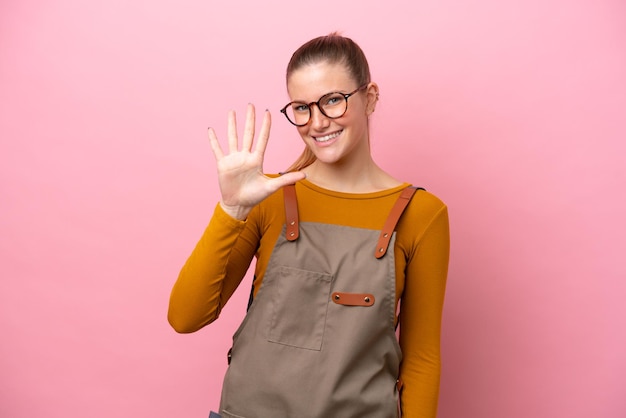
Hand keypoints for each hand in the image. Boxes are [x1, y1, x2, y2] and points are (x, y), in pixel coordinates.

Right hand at [208, 104, 305, 219]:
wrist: (238, 205)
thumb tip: (305, 175)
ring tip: (232, 112)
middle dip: (250, 119)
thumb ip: (286, 179)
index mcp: (257, 160)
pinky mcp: (223, 164)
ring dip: (232, 125)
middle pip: (248, 134)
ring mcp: (233, 159)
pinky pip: (217, 150)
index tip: (267, 113)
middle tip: (251, 105)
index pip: (262, 139)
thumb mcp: (271, 187)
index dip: (265, 126)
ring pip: (232, 138)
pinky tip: (211, 130)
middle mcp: (245, 156)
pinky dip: (213, 140)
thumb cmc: (255, 196)